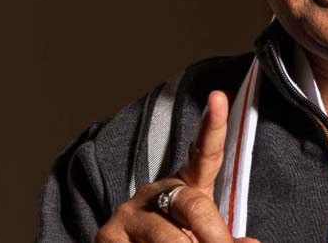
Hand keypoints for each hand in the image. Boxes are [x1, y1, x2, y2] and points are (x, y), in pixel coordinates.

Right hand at [96, 91, 259, 242]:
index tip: (218, 97)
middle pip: (192, 205)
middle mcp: (155, 191)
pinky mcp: (107, 235)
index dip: (213, 125)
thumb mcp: (201, 232)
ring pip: (170, 238)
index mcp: (184, 184)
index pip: (203, 153)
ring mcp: (128, 211)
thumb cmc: (174, 238)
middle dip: (213, 234)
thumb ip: (220, 231)